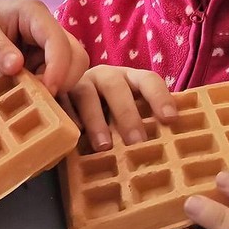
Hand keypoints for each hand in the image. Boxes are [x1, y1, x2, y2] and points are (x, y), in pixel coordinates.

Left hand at [0, 0, 88, 95]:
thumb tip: (16, 66)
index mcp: (34, 13)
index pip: (57, 40)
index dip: (57, 66)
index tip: (47, 90)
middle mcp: (50, 28)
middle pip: (77, 55)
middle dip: (64, 79)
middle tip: (40, 97)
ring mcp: (52, 47)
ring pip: (74, 69)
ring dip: (59, 86)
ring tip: (33, 96)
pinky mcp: (49, 63)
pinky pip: (62, 79)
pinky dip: (53, 91)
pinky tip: (34, 98)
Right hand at [60, 65, 178, 150]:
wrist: (71, 98)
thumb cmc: (110, 113)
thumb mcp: (130, 111)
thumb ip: (145, 122)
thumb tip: (170, 152)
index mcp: (130, 78)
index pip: (148, 80)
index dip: (160, 97)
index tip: (170, 119)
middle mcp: (105, 76)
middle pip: (116, 87)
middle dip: (127, 114)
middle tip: (136, 141)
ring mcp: (80, 82)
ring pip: (86, 95)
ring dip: (96, 120)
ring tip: (104, 146)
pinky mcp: (58, 93)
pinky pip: (61, 103)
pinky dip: (69, 118)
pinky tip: (75, 136)